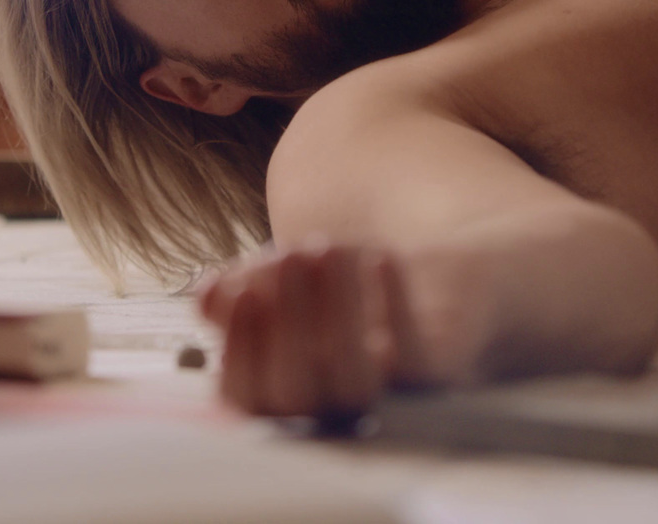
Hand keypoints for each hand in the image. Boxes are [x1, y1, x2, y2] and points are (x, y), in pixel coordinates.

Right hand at [198, 242, 434, 416]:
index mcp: (292, 393)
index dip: (237, 350)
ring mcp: (392, 400)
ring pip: (353, 386)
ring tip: (326, 248)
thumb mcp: (288, 279)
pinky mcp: (443, 377)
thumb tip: (208, 295)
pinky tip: (379, 259)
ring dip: (334, 314)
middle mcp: (336, 408)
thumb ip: (243, 291)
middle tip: (288, 256)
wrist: (448, 272)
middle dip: (284, 324)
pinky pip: (417, 362)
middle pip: (296, 397)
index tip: (236, 290)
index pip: (249, 399)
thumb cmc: (352, 282)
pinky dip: (394, 309)